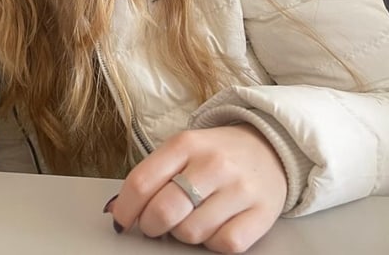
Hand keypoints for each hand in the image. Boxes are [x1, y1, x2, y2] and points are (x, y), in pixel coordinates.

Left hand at [105, 124, 286, 252]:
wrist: (271, 147)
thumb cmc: (216, 154)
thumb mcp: (181, 151)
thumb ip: (150, 176)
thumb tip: (117, 210)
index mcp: (186, 144)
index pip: (141, 182)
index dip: (125, 208)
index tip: (122, 219)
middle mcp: (213, 164)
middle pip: (163, 211)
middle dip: (151, 226)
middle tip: (155, 224)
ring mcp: (240, 189)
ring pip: (191, 233)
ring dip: (184, 233)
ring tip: (192, 217)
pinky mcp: (262, 213)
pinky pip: (224, 244)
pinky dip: (213, 243)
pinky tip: (215, 226)